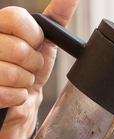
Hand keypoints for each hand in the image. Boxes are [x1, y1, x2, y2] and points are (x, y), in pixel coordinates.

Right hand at [0, 0, 79, 138]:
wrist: (24, 100)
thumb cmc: (32, 69)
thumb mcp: (46, 41)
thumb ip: (56, 18)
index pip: (16, 18)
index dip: (33, 36)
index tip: (35, 45)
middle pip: (19, 49)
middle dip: (34, 64)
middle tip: (29, 67)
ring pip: (16, 74)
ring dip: (27, 82)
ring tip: (22, 81)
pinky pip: (12, 95)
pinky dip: (20, 97)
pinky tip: (15, 94)